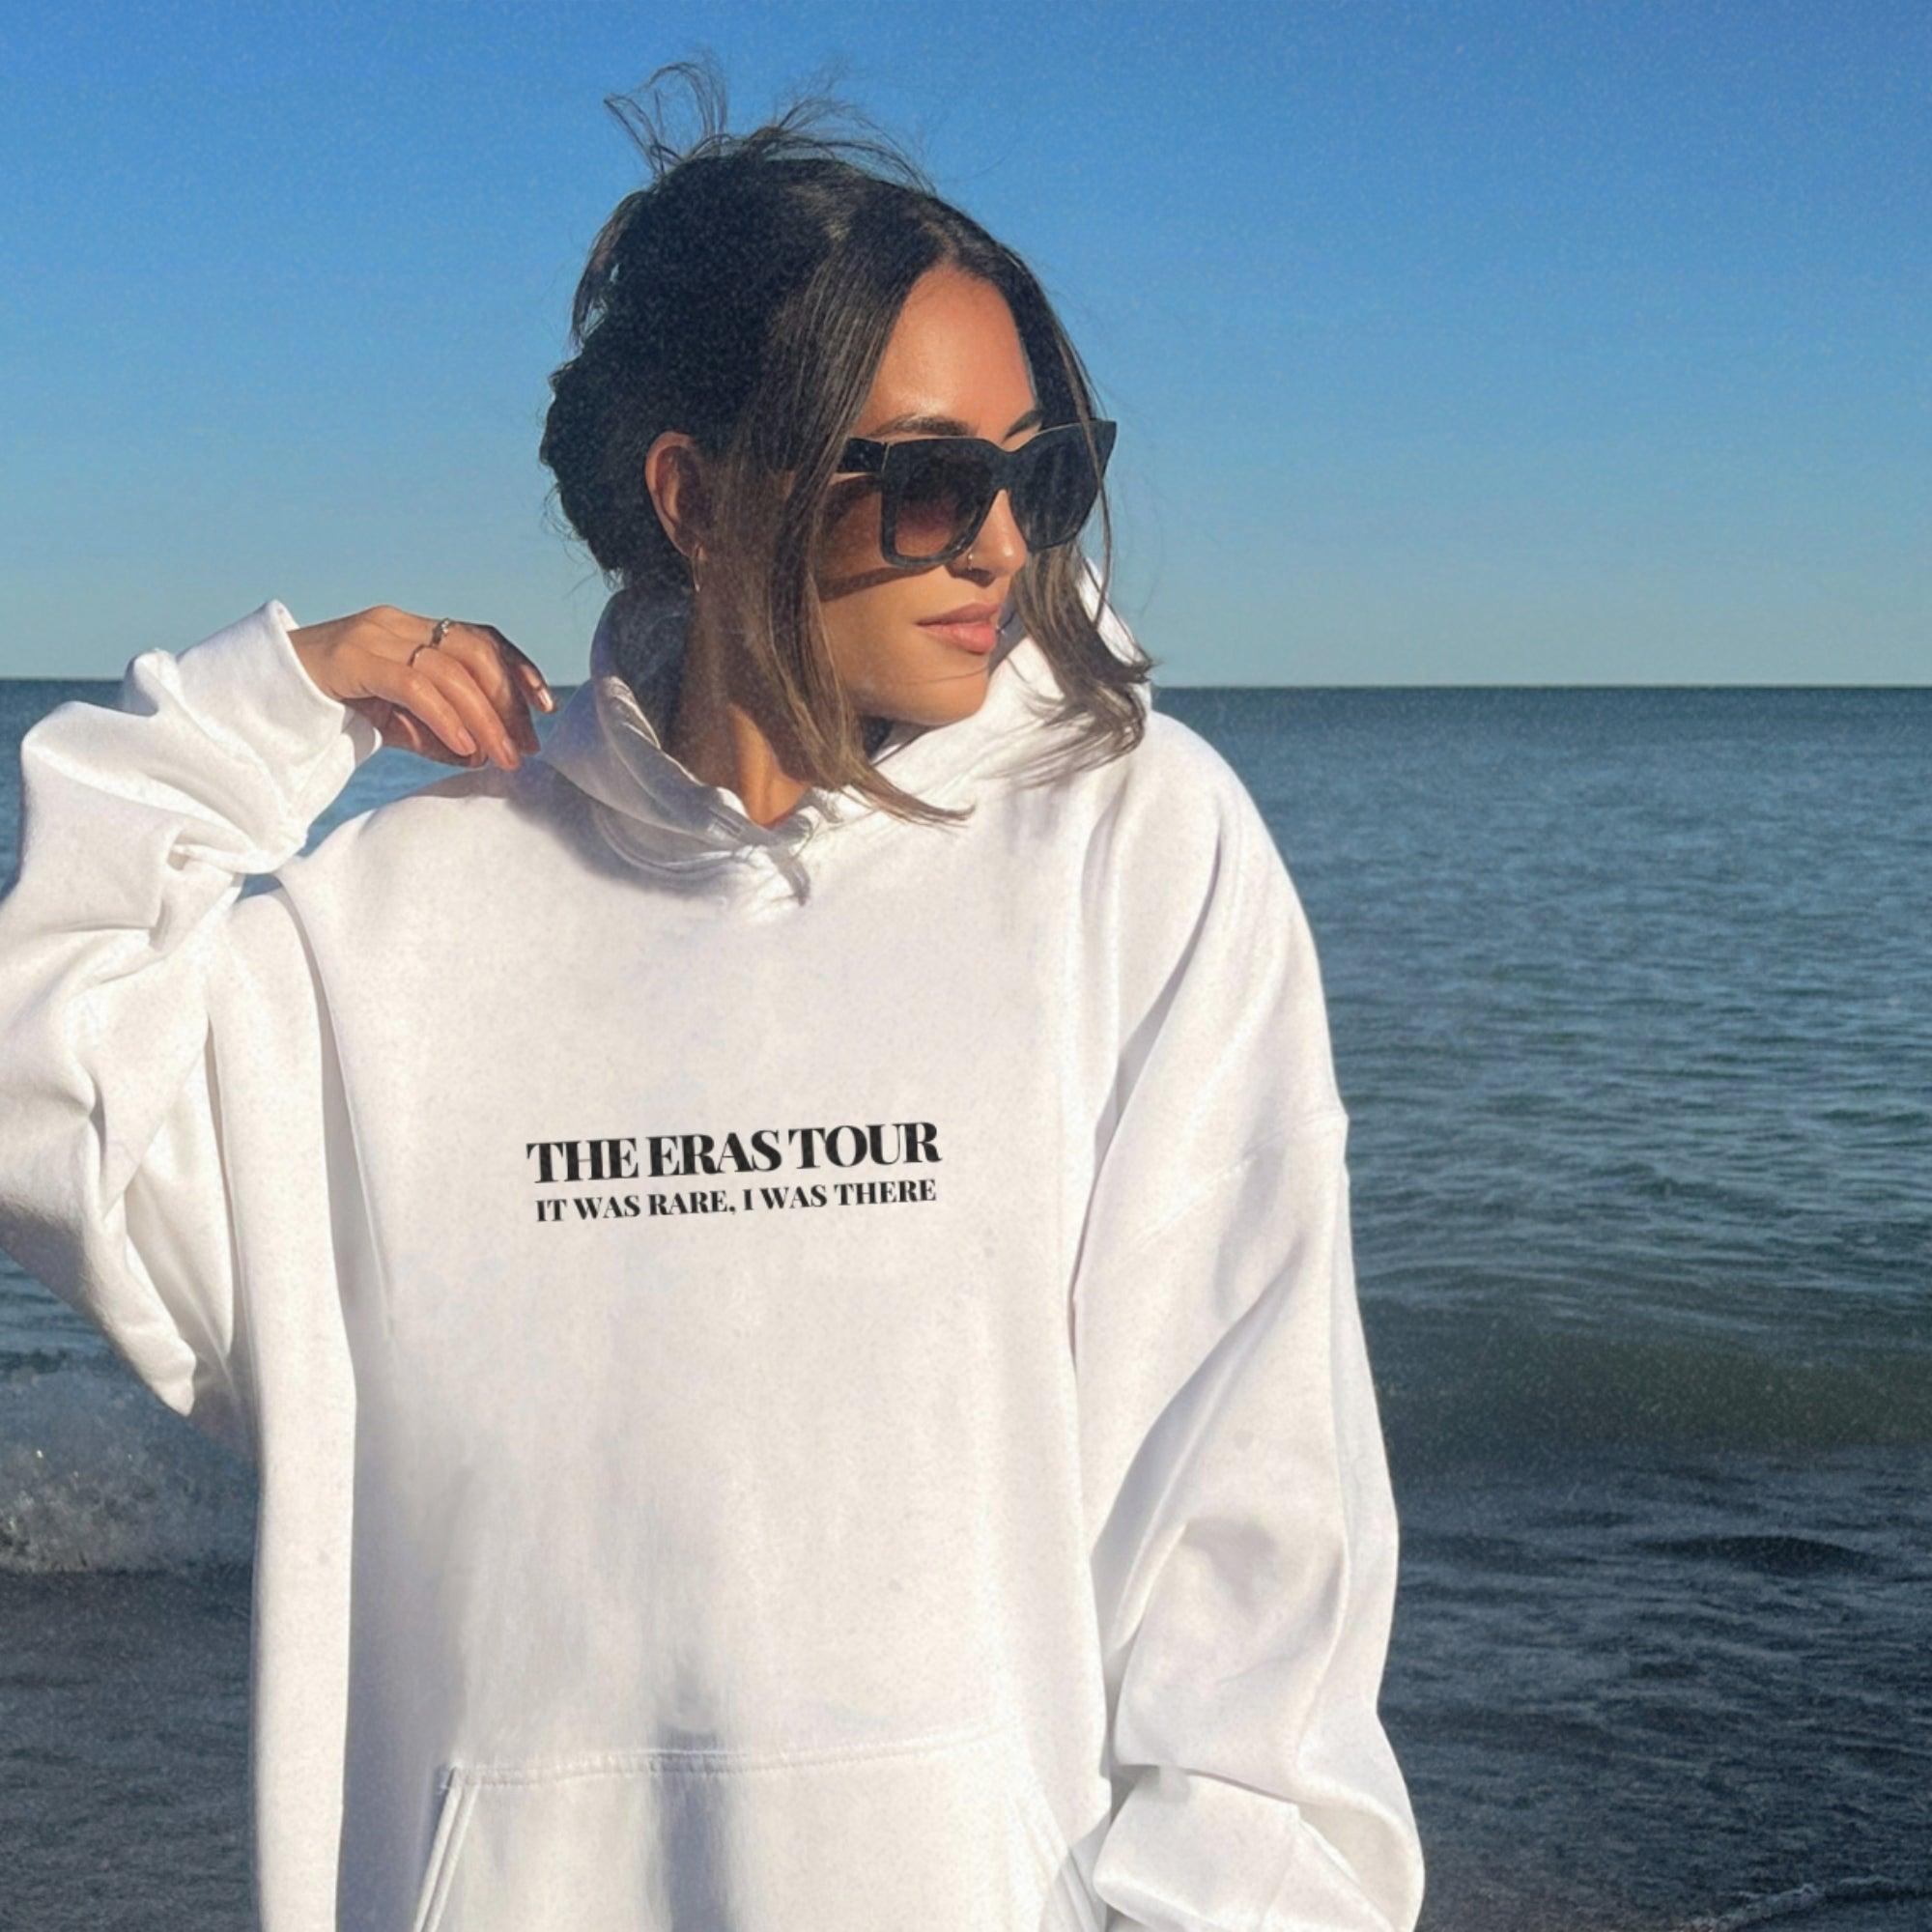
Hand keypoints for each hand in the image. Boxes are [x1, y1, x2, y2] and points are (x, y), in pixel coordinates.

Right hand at [287, 606, 554, 768]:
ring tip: (501, 756)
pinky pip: (414, 686)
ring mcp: (374, 636)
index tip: (546, 707)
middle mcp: (398, 624)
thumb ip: (437, 734)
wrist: (263, 694)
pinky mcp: (352, 658)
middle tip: (525, 747)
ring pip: (450, 672)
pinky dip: (446, 717)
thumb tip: (483, 757)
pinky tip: (464, 745)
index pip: (482, 638)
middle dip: (508, 701)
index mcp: (414, 629)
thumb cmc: (333, 705)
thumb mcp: (395, 721)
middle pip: (475, 652)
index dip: (518, 668)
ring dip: (484, 718)